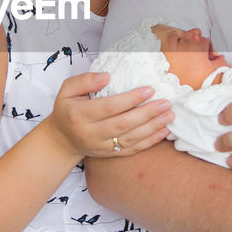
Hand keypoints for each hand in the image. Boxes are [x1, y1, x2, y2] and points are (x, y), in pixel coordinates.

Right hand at [44, 71, 173, 159]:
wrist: (62, 140)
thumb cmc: (67, 109)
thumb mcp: (67, 90)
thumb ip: (85, 80)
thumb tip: (108, 77)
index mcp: (80, 115)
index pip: (109, 107)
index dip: (130, 99)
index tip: (149, 89)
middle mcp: (91, 133)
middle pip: (122, 124)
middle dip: (147, 114)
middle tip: (165, 103)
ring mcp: (101, 146)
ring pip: (130, 138)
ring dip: (152, 127)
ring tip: (169, 115)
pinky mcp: (110, 154)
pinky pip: (132, 149)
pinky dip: (149, 142)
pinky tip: (163, 131)